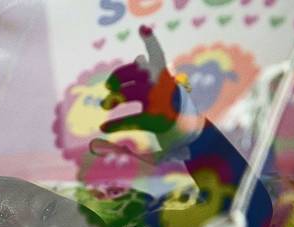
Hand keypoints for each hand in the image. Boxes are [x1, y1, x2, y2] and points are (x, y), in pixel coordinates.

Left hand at [99, 28, 201, 159]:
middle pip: (135, 72)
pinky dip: (115, 124)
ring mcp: (160, 101)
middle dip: (118, 77)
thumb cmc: (172, 105)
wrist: (189, 130)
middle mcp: (164, 85)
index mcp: (165, 75)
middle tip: (107, 88)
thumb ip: (151, 72)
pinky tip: (103, 127)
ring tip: (103, 105)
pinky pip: (130, 119)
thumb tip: (138, 58)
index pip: (157, 54)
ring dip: (113, 98)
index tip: (143, 28)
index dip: (151, 40)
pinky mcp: (156, 120)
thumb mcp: (164, 86)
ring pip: (129, 93)